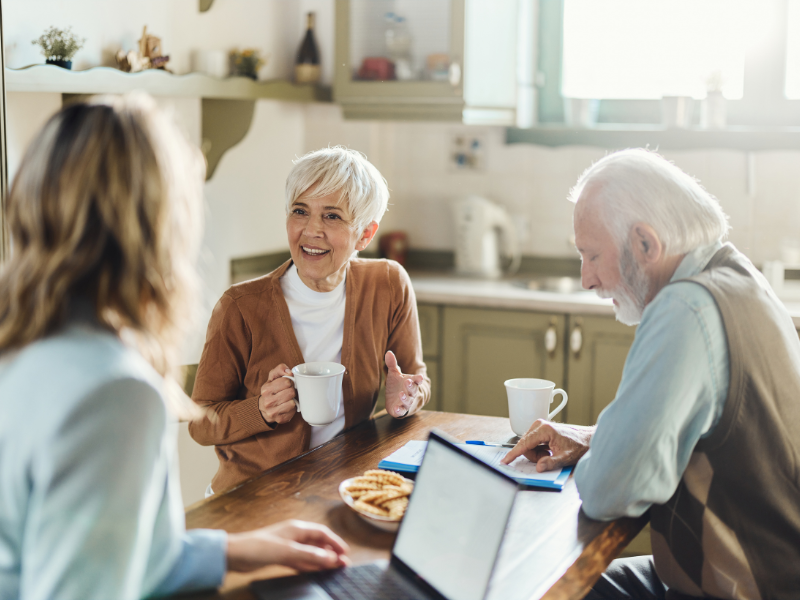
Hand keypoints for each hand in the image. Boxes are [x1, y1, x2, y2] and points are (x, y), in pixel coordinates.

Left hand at [227, 519, 350, 571]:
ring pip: (310, 553)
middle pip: (317, 543)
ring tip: (333, 569)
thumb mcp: (287, 551)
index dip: (335, 542)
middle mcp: (294, 535)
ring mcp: (288, 546)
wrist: (236, 554)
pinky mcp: (281, 556)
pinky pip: (300, 561)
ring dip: (321, 560)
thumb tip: (331, 558)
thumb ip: (310, 555)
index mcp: (297, 528)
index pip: (322, 533)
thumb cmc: (259, 547)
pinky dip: (309, 566)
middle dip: (330, 552)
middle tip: (342, 564)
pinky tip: (316, 572)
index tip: (345, 553)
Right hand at [259, 364, 296, 425]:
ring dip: (292, 399)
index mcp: (266, 389)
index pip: (287, 382)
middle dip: (292, 390)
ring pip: (292, 402)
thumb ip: (280, 369)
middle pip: (291, 392)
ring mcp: (273, 412)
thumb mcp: (272, 377)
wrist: (264, 408)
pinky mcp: (280, 419)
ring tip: (288, 399)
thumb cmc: (271, 390)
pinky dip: (292, 408)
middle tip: (288, 391)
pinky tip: (287, 406)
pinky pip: (293, 411)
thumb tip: (289, 371)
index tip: (287, 384)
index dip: (290, 382)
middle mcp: (268, 401)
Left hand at [384, 351, 423, 418]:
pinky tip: (396, 409)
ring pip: (408, 401)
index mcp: (412, 383)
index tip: (420, 377)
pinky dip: (399, 411)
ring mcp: (407, 402)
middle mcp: (411, 393)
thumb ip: (392, 364)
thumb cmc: (398, 385)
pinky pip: (401, 411)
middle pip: (414, 390)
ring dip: (405, 398)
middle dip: (411, 387)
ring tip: (401, 394)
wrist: (398, 400)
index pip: (417, 380)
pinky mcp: (401, 410)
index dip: (418, 379)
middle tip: (408, 382)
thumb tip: (388, 352)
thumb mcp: (395, 374)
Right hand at [501, 420, 594, 471]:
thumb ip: (551, 463)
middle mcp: (540, 425)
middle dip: (534, 456)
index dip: (514, 454)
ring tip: (550, 454)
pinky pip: (532, 443)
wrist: (587, 439)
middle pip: (525, 446)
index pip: (524, 444)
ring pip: (528, 445)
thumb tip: (539, 467)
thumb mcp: (566, 458)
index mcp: (544, 430)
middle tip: (548, 458)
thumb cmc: (579, 446)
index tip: (505, 461)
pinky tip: (549, 450)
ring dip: (537, 453)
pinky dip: (538, 450)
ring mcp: (539, 426)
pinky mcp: (541, 429)